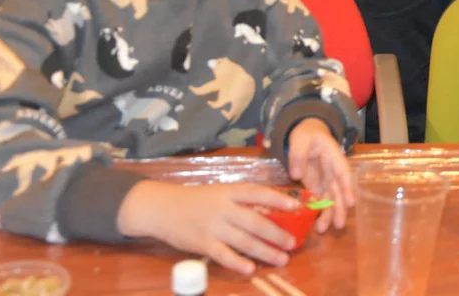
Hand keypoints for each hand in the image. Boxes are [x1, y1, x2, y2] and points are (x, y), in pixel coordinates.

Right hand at [117, 180, 299, 274]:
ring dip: (265, 251)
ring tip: (281, 258)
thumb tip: (271, 210)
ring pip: (244, 241)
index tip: (296, 206)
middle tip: (293, 243)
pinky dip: (238, 262)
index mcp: (229, 191)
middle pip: (256, 221)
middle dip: (277, 234)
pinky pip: (223, 255)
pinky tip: (251, 268)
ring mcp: (213, 227)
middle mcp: (223, 208)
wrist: (162, 208)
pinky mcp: (202, 244)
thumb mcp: (219, 192)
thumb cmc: (195, 199)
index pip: (258, 193)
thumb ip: (240, 201)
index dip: (278, 199)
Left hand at [287, 118, 353, 232]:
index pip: (343, 172)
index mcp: (333, 156)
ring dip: (329, 214)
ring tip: (323, 229)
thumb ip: (298, 155)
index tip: (350, 203)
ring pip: (331, 199)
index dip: (347, 187)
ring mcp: (326, 180)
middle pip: (339, 190)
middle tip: (339, 224)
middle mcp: (333, 171)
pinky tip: (315, 224)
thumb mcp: (299, 139)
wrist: (306, 135)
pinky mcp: (317, 186)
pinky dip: (319, 212)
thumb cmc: (306, 134)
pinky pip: (320, 200)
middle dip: (339, 208)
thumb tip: (296, 175)